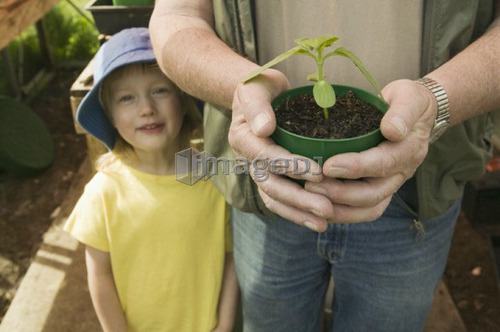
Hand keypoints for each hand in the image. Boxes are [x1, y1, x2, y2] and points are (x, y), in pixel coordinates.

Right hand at [229, 69, 333, 231]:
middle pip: (270, 185)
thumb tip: (265, 129)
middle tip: (326, 209)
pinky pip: (280, 201)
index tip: (317, 172)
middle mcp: (248, 159)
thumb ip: (258, 106)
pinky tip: (319, 222)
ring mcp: (258, 172)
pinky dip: (297, 213)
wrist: (259, 97)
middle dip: (298, 198)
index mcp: (243, 137)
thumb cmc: (260, 88)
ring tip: (324, 222)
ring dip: (299, 212)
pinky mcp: (270, 178)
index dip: (290, 165)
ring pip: (275, 198)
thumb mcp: (255, 87)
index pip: (266, 156)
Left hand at [305, 79, 437, 222]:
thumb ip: (403, 111)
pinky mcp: (379, 190)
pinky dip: (341, 213)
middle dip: (341, 193)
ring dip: (339, 209)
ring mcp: (390, 184)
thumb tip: (392, 130)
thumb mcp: (410, 97)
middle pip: (373, 193)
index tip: (329, 165)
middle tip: (311, 186)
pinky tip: (317, 206)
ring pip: (368, 208)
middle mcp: (401, 172)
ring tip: (311, 198)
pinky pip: (362, 210)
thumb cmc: (407, 102)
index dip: (356, 167)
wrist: (415, 114)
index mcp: (408, 149)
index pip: (383, 163)